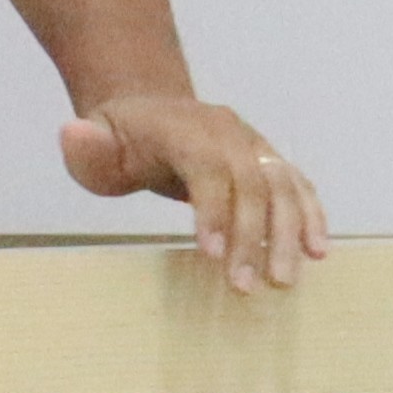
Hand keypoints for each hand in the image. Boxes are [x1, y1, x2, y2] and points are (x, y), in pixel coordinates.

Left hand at [59, 90, 328, 295]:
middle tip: (246, 287)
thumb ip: (86, 145)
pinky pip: (297, 184)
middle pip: (251, 181)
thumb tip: (75, 134)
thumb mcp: (93, 140)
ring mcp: (253, 143)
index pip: (207, 166)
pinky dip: (311, 215)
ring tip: (284, 281)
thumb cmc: (118, 137)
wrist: (150, 106)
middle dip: (252, 236)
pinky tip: (318, 251)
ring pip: (282, 184)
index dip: (213, 208)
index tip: (211, 255)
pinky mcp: (269, 158)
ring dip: (289, 233)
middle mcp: (226, 130)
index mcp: (183, 127)